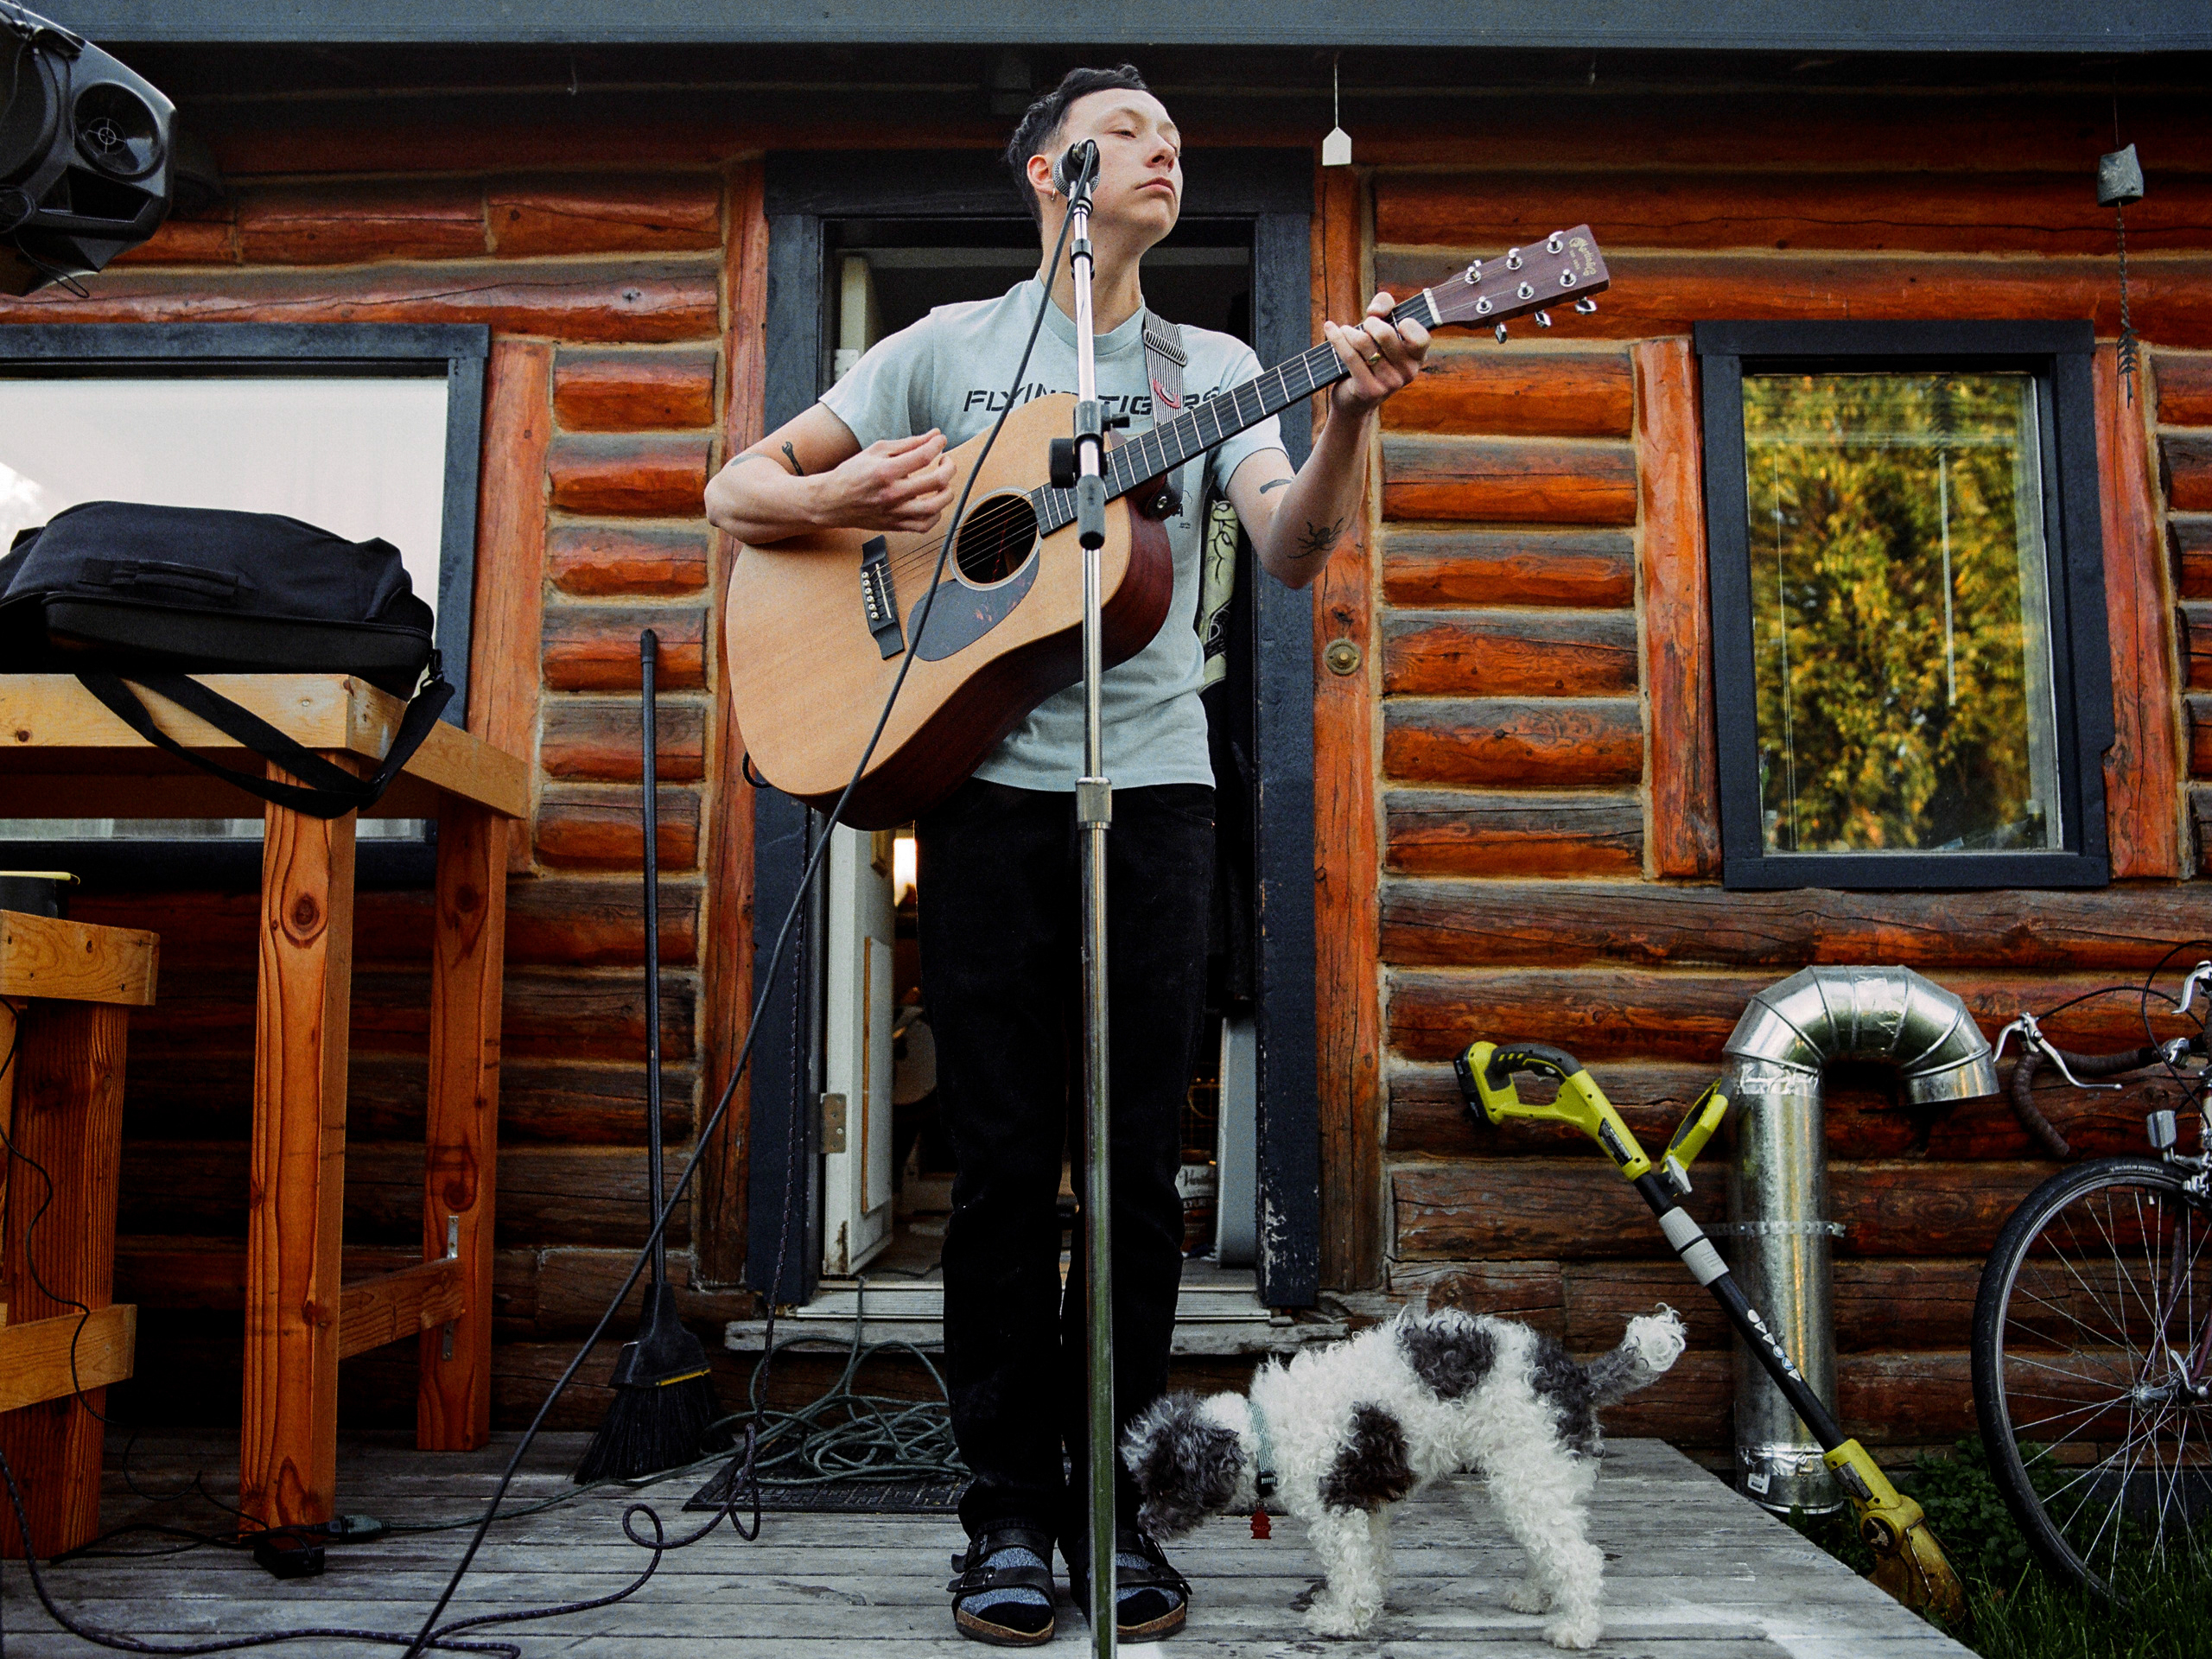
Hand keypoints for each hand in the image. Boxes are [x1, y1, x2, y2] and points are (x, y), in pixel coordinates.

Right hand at [819, 431, 957, 532]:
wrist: (832, 501)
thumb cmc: (852, 474)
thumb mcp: (876, 450)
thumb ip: (907, 444)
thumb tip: (933, 436)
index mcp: (886, 471)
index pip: (923, 456)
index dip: (938, 445)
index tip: (940, 441)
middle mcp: (893, 493)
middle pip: (937, 481)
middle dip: (949, 467)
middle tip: (945, 461)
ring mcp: (895, 512)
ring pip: (935, 507)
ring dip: (947, 492)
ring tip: (943, 483)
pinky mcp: (896, 525)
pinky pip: (925, 525)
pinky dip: (936, 514)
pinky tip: (932, 502)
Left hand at [1324, 290, 1428, 415]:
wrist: (1355, 400)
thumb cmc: (1371, 357)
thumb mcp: (1382, 329)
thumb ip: (1385, 306)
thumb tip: (1375, 311)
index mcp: (1417, 358)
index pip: (1421, 338)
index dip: (1407, 324)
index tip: (1394, 321)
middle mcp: (1408, 373)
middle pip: (1386, 334)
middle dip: (1370, 322)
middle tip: (1365, 324)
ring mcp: (1390, 384)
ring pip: (1364, 343)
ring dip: (1350, 331)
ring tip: (1346, 331)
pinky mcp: (1369, 390)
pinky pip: (1350, 356)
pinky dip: (1337, 338)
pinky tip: (1330, 328)